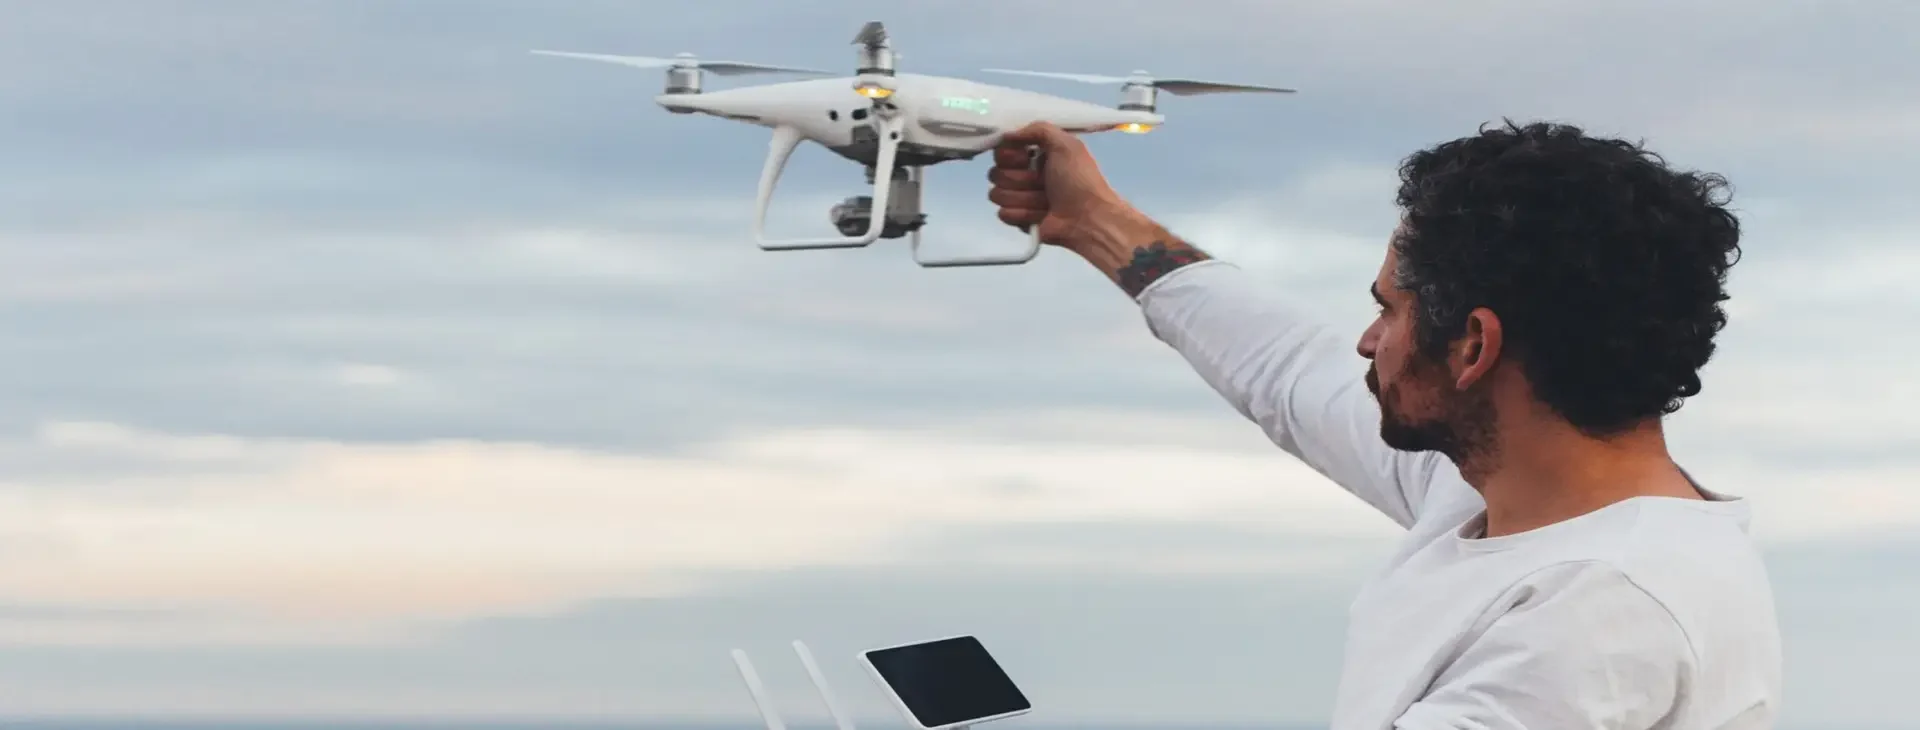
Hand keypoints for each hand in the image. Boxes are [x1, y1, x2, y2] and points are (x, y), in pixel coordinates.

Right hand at [986, 121, 1124, 248]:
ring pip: (997, 194)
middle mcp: (1025, 175)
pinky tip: (1041, 216)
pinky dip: (1023, 214)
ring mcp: (1020, 198)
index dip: (1009, 156)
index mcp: (1035, 155)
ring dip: (1024, 198)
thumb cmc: (1079, 180)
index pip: (1000, 152)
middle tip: (1043, 183)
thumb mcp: (1067, 144)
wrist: (1088, 218)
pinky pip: (1004, 214)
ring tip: (1046, 202)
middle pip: (996, 173)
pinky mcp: (1019, 219)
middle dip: (1020, 179)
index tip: (1026, 158)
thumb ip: (1038, 129)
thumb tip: (1006, 135)